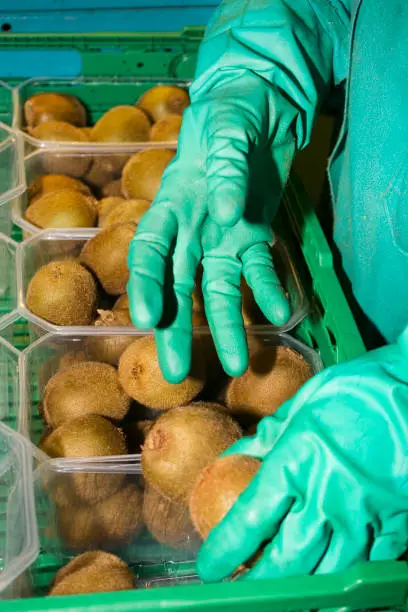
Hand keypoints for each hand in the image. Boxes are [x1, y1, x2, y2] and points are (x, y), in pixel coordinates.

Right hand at [128, 74, 294, 380]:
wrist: (264, 107)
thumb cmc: (232, 110)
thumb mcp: (226, 128)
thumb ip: (224, 169)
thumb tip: (224, 213)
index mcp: (171, 204)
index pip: (149, 251)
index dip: (145, 284)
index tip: (147, 318)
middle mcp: (191, 230)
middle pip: (178, 285)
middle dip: (176, 328)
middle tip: (176, 372)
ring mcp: (222, 237)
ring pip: (218, 288)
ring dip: (225, 325)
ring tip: (236, 363)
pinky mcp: (252, 236)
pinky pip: (258, 268)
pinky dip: (267, 289)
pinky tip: (277, 313)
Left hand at [197, 333, 407, 580]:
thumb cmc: (357, 390)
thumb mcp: (303, 403)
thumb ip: (268, 436)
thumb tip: (237, 455)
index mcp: (296, 462)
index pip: (250, 519)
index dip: (225, 549)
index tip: (210, 566)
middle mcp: (326, 495)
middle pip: (286, 558)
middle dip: (261, 582)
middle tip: (244, 590)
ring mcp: (364, 514)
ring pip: (327, 570)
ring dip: (303, 585)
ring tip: (286, 589)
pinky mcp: (396, 522)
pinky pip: (368, 563)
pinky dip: (347, 575)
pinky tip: (334, 579)